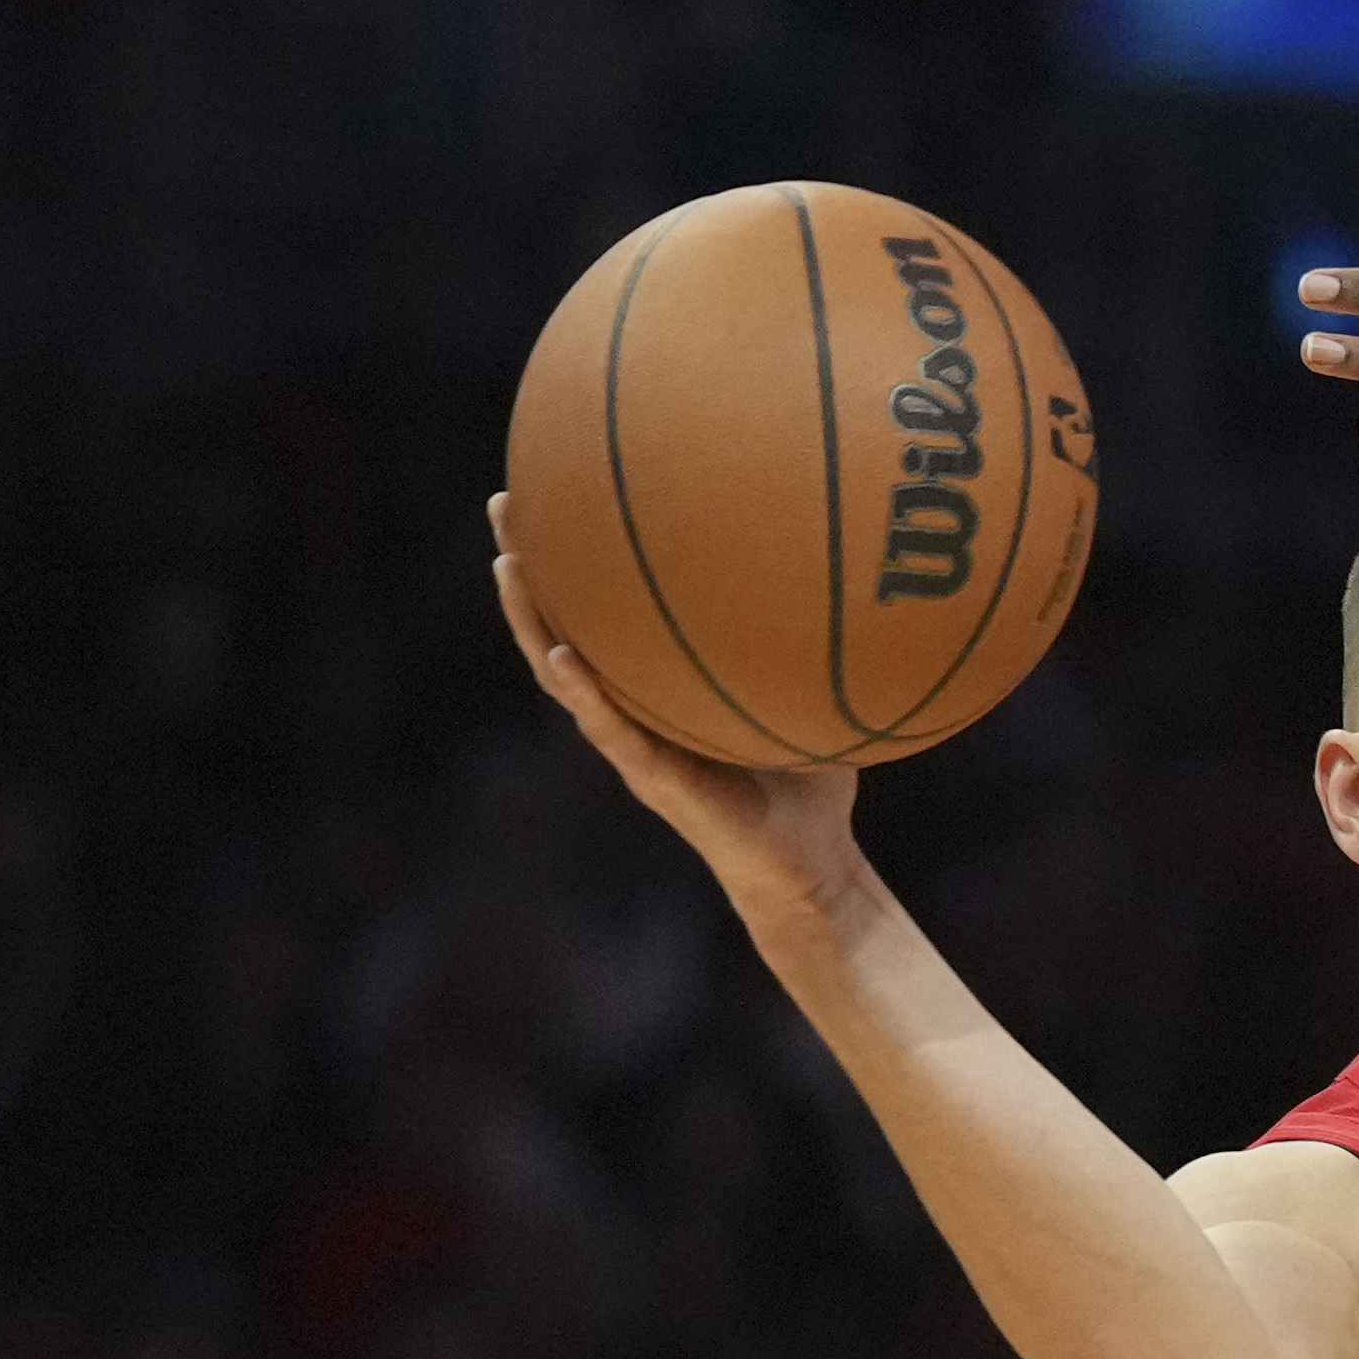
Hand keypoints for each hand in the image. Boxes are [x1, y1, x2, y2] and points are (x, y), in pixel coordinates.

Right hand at [488, 498, 866, 927]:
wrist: (809, 870)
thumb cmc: (810, 786)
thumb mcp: (811, 696)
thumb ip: (814, 643)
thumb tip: (853, 565)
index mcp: (657, 689)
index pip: (606, 612)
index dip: (576, 558)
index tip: (555, 487)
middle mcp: (633, 710)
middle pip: (563, 624)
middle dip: (531, 564)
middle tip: (505, 500)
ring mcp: (634, 744)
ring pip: (562, 673)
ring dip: (531, 620)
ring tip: (509, 562)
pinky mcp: (652, 780)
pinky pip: (610, 730)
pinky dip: (585, 694)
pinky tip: (561, 656)